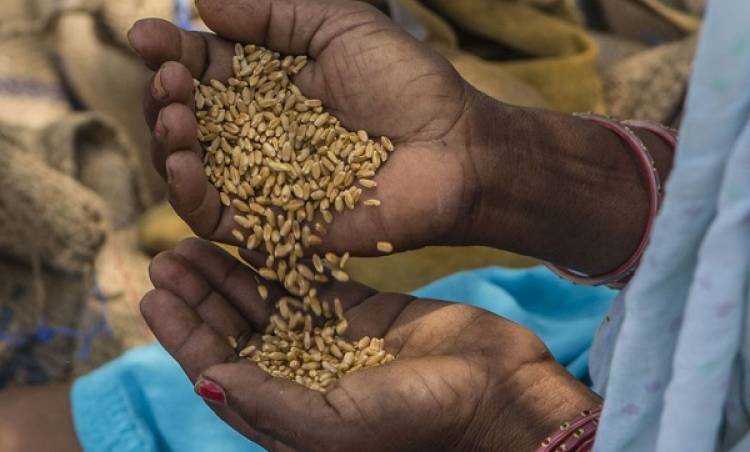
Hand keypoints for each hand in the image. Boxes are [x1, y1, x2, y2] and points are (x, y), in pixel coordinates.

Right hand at [128, 0, 488, 256]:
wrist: (456, 149)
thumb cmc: (408, 86)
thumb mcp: (340, 26)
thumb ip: (274, 14)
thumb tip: (202, 4)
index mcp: (269, 88)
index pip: (203, 71)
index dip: (169, 54)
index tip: (147, 37)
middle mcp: (258, 136)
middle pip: (184, 121)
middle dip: (164, 98)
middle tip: (170, 80)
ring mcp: (263, 184)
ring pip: (188, 170)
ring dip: (166, 142)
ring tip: (174, 117)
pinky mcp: (274, 228)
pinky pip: (214, 219)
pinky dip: (188, 194)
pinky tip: (183, 163)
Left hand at [143, 238, 600, 450]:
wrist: (497, 393)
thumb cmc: (422, 421)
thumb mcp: (337, 424)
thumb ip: (269, 402)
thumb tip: (205, 378)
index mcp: (287, 410)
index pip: (219, 368)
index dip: (182, 333)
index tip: (153, 294)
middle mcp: (300, 375)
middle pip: (234, 330)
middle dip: (198, 295)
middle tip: (165, 254)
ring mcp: (329, 339)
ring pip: (264, 300)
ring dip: (228, 272)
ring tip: (193, 238)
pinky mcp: (359, 309)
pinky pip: (307, 279)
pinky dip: (277, 258)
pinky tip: (251, 231)